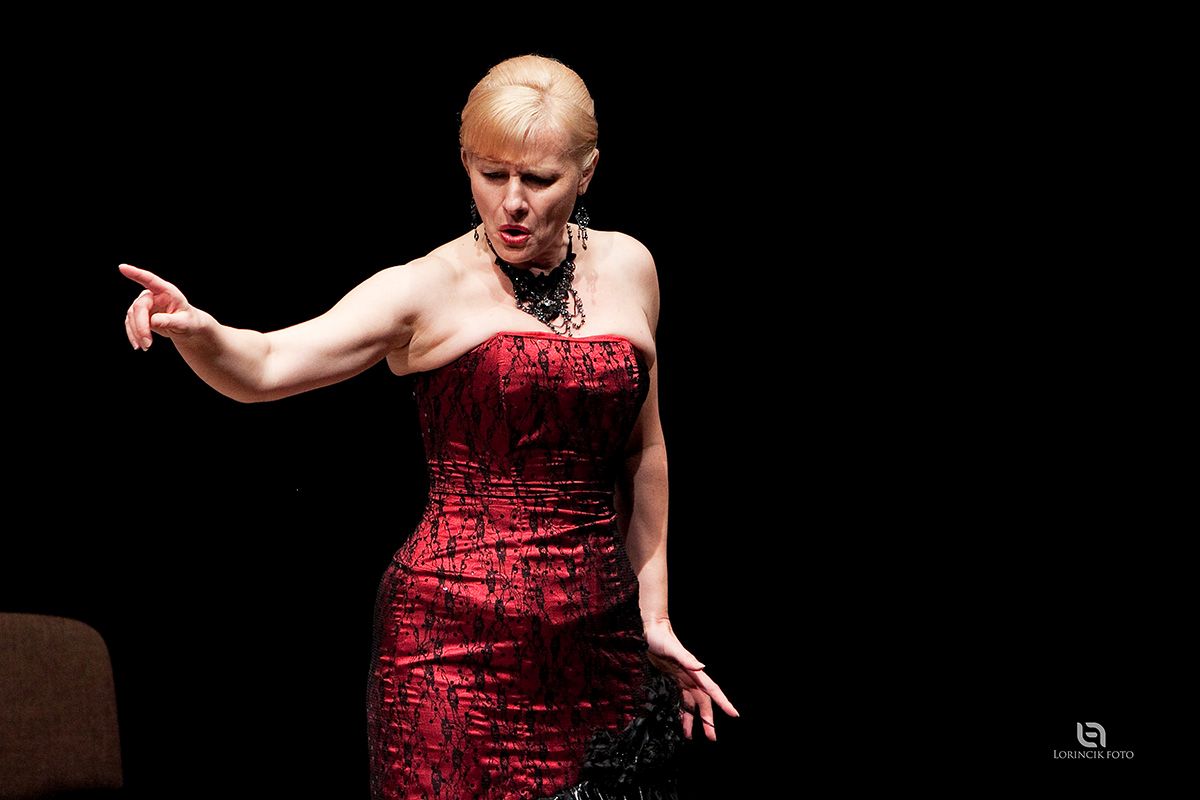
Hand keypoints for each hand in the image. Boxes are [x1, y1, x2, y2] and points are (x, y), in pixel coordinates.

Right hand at [120, 264, 203, 349]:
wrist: (186, 327)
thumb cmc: (188, 321)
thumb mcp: (184, 322)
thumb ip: (170, 321)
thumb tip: (153, 321)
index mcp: (167, 291)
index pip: (150, 280)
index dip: (136, 274)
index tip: (122, 268)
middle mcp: (153, 295)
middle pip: (139, 307)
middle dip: (141, 326)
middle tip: (148, 343)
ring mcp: (144, 303)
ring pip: (132, 316)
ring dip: (137, 333)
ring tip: (146, 347)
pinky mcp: (138, 314)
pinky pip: (130, 323)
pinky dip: (133, 334)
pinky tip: (138, 345)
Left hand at [643, 618, 739, 741]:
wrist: (649, 632)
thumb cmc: (661, 639)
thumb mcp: (672, 648)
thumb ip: (686, 658)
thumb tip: (702, 667)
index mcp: (694, 672)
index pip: (712, 690)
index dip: (723, 702)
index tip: (734, 714)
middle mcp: (690, 678)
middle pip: (703, 702)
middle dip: (708, 720)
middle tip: (712, 738)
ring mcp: (681, 680)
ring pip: (691, 705)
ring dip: (693, 720)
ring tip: (690, 737)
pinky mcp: (671, 681)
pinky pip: (679, 701)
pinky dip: (681, 712)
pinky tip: (679, 723)